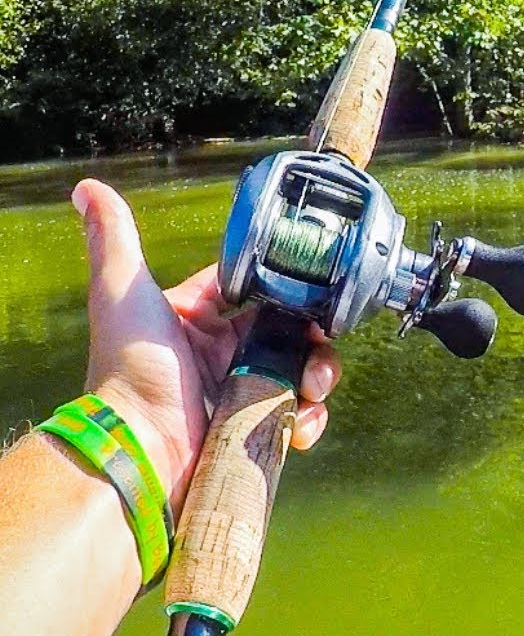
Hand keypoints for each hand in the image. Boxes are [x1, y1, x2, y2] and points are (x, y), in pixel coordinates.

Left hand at [72, 179, 339, 512]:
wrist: (141, 446)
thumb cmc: (130, 368)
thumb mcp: (124, 293)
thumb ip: (115, 238)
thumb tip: (90, 189)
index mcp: (203, 317)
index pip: (260, 288)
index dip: (290, 285)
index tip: (313, 287)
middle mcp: (227, 350)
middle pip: (294, 330)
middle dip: (316, 337)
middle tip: (320, 345)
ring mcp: (245, 388)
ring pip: (305, 370)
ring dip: (319, 376)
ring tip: (310, 390)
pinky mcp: (257, 425)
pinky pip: (299, 414)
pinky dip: (308, 418)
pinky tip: (297, 424)